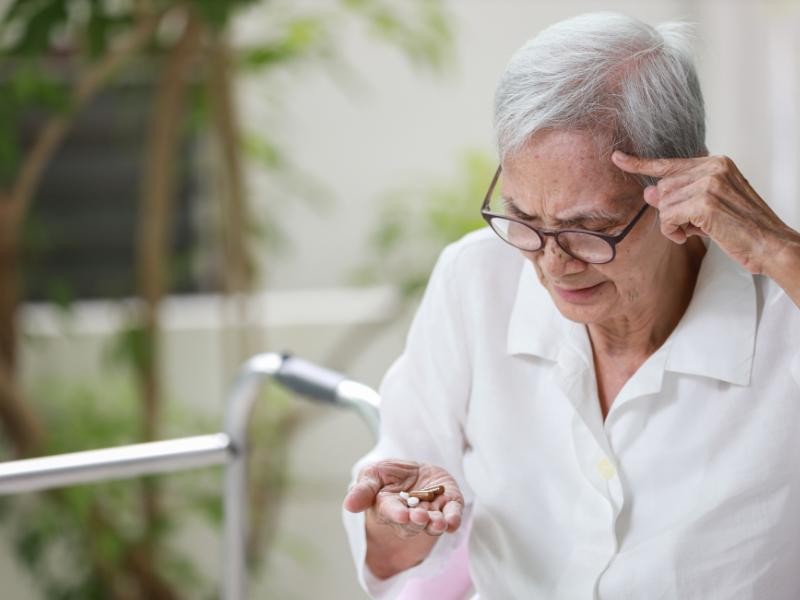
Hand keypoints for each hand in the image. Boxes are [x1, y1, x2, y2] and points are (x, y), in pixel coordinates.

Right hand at [344, 459, 463, 537]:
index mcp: (389, 507)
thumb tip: (348, 505)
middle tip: (420, 516)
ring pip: (433, 522)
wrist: (416, 471)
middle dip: (417, 520)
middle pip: (413, 522)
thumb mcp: (372, 475)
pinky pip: (452, 514)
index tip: (401, 514)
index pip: (392, 512)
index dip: (397, 514)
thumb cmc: (390, 475)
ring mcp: (431, 511)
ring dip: (436, 524)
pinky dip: (453, 519)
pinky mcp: (449, 505)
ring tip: (439, 522)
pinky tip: (453, 522)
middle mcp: (411, 514)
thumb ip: (363, 490)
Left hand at [611, 151, 799, 275]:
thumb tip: (648, 192)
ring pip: (663, 204)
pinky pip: (668, 218)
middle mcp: (713, 167)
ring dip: (673, 224)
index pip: (670, 163)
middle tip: (692, 225)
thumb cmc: (743, 229)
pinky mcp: (704, 203)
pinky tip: (689, 236)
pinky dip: (673, 232)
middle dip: (670, 211)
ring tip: (695, 231)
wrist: (771, 245)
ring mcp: (709, 183)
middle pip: (663, 188)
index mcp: (716, 163)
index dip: (640, 164)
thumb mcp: (709, 208)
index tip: (618, 158)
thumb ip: (681, 196)